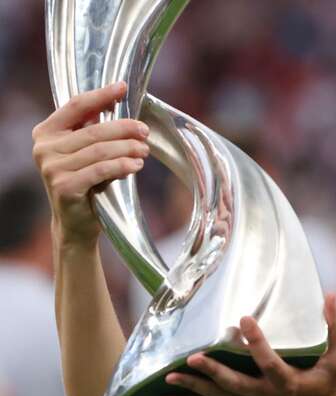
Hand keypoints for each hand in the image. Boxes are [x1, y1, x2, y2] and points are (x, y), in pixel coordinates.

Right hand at [31, 81, 149, 246]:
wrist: (75, 223)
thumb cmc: (85, 182)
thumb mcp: (87, 152)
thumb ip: (95, 131)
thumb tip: (122, 107)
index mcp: (47, 132)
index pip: (76, 106)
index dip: (101, 95)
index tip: (123, 87)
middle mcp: (44, 148)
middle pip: (93, 130)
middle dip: (124, 128)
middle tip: (145, 131)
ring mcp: (52, 168)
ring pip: (100, 150)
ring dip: (128, 148)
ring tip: (144, 150)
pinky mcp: (64, 186)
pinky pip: (100, 170)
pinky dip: (122, 165)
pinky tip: (136, 165)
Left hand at [160, 294, 335, 395]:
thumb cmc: (325, 390)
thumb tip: (333, 296)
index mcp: (286, 382)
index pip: (268, 361)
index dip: (256, 342)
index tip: (243, 319)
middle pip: (234, 384)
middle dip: (213, 372)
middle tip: (193, 358)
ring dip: (193, 388)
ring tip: (169, 379)